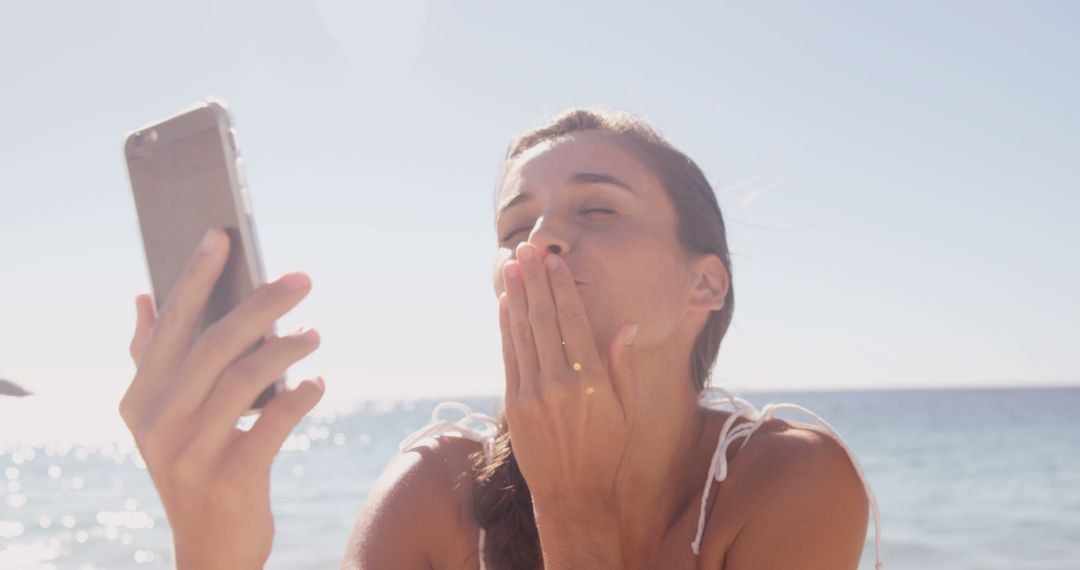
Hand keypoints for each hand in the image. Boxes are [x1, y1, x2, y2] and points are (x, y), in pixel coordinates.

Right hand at [120, 228, 324, 569]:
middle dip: (261, 302)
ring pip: (245, 378)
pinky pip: (273, 421)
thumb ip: (153, 362)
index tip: (221, 235)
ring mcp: (190, 452)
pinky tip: (318, 382)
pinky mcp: (229, 478)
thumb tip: (142, 299)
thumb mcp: (163, 420)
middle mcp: (157, 423)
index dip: (195, 276)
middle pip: (214, 343)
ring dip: (287, 347)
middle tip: (302, 278)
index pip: (171, 324)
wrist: (210, 549)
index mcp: (139, 399)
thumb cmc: (196, 468)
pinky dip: (301, 395)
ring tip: (315, 333)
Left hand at [498, 242, 639, 511]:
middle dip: (534, 281)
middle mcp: (559, 383)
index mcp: (591, 381)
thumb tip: (625, 325)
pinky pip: (509, 356)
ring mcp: (532, 393)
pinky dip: (506, 328)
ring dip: (515, 296)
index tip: (554, 262)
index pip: (572, 322)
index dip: (561, 288)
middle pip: (543, 319)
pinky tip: (505, 305)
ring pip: (522, 333)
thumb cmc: (607, 450)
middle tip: (526, 249)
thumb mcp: (627, 409)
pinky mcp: (514, 404)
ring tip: (511, 266)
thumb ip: (623, 365)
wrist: (574, 493)